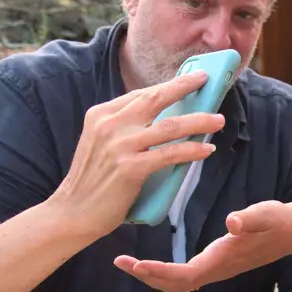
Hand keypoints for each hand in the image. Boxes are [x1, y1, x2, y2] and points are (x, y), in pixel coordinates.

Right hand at [53, 71, 222, 239]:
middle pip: (156, 99)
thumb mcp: (101, 143)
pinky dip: (191, 151)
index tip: (190, 80)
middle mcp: (110, 124)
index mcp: (101, 114)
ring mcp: (120, 145)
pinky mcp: (131, 168)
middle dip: (184, 86)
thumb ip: (123, 129)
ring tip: (218, 121)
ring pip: (170, 126)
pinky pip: (170, 154)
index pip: (141, 94)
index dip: (168, 86)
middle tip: (205, 80)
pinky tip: (206, 150)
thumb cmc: (92, 180)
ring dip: (199, 121)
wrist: (73, 212)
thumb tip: (161, 121)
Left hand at [116, 198, 291, 291]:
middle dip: (146, 277)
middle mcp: (216, 270)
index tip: (136, 264)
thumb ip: (248, 219)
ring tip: (127, 263)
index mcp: (222, 260)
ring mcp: (216, 269)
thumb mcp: (264, 214)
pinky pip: (184, 276)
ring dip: (151, 276)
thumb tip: (232, 223)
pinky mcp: (216, 264)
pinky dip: (162, 273)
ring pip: (178, 284)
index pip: (185, 275)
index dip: (159, 273)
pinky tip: (149, 263)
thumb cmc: (278, 220)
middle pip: (175, 285)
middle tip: (120, 261)